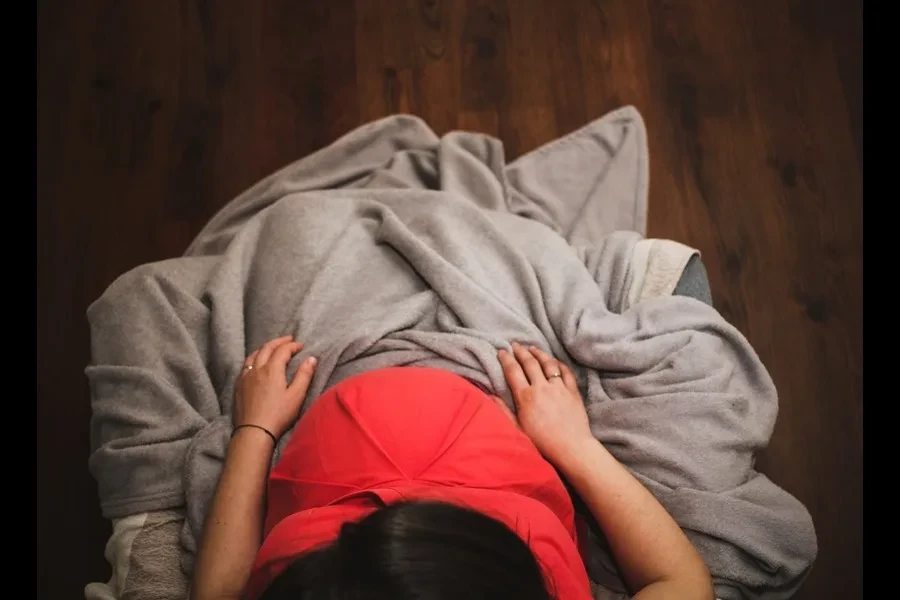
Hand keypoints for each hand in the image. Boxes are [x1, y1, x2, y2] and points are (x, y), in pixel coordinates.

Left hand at [233, 336, 316, 438]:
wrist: (253, 432)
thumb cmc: (278, 415)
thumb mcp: (296, 396)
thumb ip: (304, 375)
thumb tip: (311, 358)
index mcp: (272, 369)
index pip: (282, 350)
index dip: (292, 345)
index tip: (301, 346)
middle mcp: (257, 369)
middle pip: (266, 348)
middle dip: (279, 342)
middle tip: (288, 340)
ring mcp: (245, 377)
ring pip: (253, 355)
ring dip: (264, 348)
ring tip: (271, 348)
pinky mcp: (238, 386)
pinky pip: (245, 365)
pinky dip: (254, 358)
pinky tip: (256, 364)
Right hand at [497, 343, 593, 467]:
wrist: (571, 447)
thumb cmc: (542, 442)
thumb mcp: (518, 429)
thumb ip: (504, 411)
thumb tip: (490, 396)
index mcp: (526, 397)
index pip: (513, 371)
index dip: (506, 359)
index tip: (502, 351)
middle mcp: (542, 388)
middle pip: (529, 363)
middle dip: (520, 352)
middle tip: (515, 345)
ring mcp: (559, 388)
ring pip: (548, 363)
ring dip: (539, 353)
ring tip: (532, 348)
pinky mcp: (573, 391)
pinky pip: (565, 371)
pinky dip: (558, 363)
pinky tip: (553, 361)